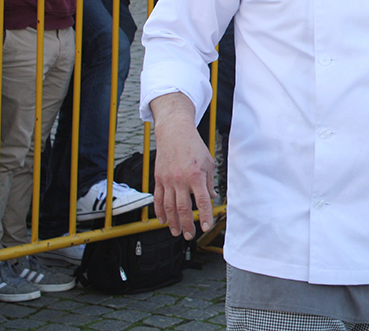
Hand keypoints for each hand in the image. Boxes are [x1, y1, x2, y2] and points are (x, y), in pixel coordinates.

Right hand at [151, 93, 214, 239]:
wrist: (175, 133)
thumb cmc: (194, 146)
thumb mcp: (208, 163)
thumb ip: (209, 182)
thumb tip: (211, 198)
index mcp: (195, 176)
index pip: (201, 201)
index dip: (204, 216)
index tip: (206, 227)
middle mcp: (180, 180)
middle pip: (182, 208)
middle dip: (187, 224)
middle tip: (190, 236)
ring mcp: (167, 180)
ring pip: (169, 207)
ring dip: (172, 222)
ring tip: (177, 232)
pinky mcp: (158, 179)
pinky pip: (158, 199)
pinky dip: (159, 211)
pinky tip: (162, 220)